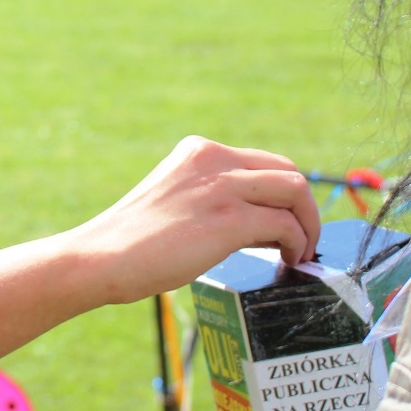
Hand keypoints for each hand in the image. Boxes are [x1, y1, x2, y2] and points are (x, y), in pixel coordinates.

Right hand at [67, 137, 319, 303]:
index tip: (287, 222)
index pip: (262, 163)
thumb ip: (213, 197)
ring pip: (296, 191)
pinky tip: (287, 260)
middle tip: (302, 240)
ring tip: (300, 252)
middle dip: (304, 207)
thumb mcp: (176, 199)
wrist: (102, 256)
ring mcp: (223, 187)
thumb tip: (262, 224)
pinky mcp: (229, 219)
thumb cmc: (133, 241)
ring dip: (308, 224)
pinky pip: (285, 225)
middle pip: (288, 171)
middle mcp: (214, 159)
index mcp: (199, 151)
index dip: (283, 195)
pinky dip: (296, 243)